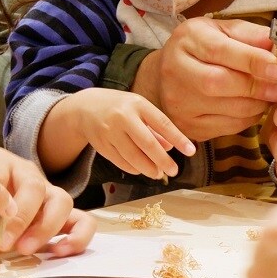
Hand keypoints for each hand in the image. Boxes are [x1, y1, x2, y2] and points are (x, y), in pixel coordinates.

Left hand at [0, 147, 95, 256]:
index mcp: (1, 163)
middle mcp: (29, 174)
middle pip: (35, 187)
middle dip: (21, 218)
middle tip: (5, 243)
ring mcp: (49, 193)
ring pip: (62, 201)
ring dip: (45, 228)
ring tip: (26, 249)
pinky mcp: (64, 214)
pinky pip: (83, 221)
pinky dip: (77, 237)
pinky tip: (59, 252)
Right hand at [44, 89, 193, 180]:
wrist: (85, 107)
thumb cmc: (119, 107)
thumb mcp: (138, 109)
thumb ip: (155, 127)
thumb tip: (171, 147)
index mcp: (137, 104)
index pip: (162, 123)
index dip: (178, 138)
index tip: (191, 151)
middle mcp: (123, 117)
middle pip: (147, 143)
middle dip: (163, 160)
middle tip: (174, 170)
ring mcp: (110, 132)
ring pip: (133, 156)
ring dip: (149, 168)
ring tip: (158, 173)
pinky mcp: (101, 145)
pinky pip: (121, 162)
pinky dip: (134, 168)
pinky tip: (141, 169)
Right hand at [134, 17, 276, 139]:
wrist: (166, 76)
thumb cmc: (201, 49)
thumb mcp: (221, 30)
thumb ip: (248, 34)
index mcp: (187, 39)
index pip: (219, 50)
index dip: (252, 60)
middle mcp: (175, 70)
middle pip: (218, 83)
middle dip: (256, 87)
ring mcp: (178, 102)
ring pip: (226, 109)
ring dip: (257, 104)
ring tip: (270, 96)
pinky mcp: (187, 125)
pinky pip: (227, 127)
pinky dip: (247, 118)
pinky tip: (252, 107)